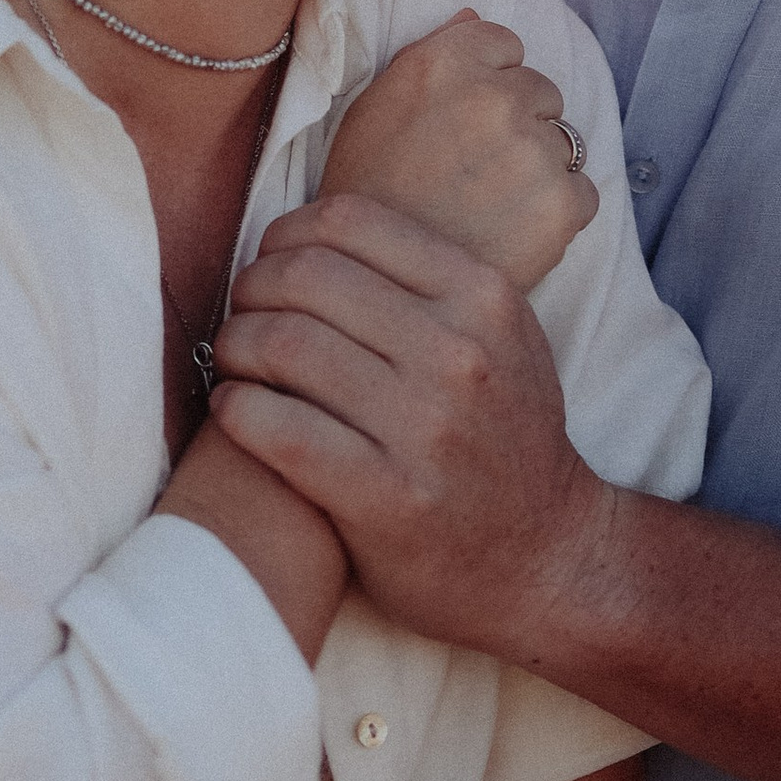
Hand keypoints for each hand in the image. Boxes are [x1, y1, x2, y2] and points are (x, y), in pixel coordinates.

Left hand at [207, 195, 618, 652]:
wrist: (547, 560)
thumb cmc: (505, 438)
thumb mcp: (502, 336)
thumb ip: (428, 280)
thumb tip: (313, 231)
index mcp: (483, 298)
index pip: (349, 221)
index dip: (285, 234)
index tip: (270, 263)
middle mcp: (459, 354)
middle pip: (306, 276)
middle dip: (251, 289)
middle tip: (241, 317)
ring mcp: (425, 428)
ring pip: (282, 343)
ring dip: (234, 346)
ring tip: (233, 362)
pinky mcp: (385, 497)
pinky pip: (275, 426)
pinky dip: (235, 408)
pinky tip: (236, 409)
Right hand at [319, 14, 594, 293]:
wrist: (371, 282)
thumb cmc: (366, 193)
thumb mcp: (375, 108)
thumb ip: (429, 54)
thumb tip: (474, 15)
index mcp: (445, 62)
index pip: (504, 43)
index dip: (487, 83)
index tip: (464, 121)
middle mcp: (496, 97)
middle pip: (540, 91)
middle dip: (519, 124)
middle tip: (476, 171)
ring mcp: (533, 150)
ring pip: (565, 141)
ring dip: (540, 167)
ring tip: (492, 205)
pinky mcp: (561, 204)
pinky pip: (582, 193)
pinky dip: (557, 213)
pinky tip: (512, 231)